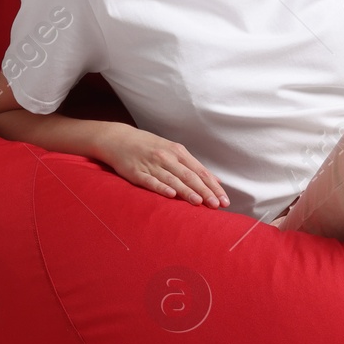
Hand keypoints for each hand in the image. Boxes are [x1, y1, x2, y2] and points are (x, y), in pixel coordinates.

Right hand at [98, 124, 229, 207]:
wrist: (119, 139)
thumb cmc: (150, 147)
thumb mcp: (173, 151)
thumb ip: (192, 166)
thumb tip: (214, 181)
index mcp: (178, 152)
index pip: (200, 171)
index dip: (213, 186)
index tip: (224, 200)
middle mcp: (167, 157)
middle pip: (190, 176)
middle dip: (204, 191)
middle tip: (217, 205)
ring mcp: (152, 165)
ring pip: (173, 180)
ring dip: (187, 191)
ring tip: (199, 202)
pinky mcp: (137, 173)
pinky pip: (151, 181)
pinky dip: (161, 188)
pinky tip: (171, 195)